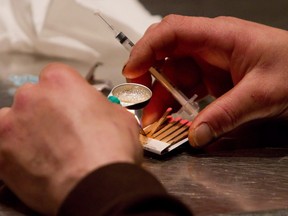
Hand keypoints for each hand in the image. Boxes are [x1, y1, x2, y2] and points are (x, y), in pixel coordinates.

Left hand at [0, 63, 141, 214]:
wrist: (99, 186)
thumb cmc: (110, 151)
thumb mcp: (119, 116)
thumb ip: (100, 106)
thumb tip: (97, 111)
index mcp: (60, 82)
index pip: (55, 76)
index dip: (64, 92)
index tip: (69, 104)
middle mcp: (31, 97)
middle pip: (33, 97)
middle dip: (45, 110)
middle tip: (62, 130)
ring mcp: (12, 125)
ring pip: (14, 120)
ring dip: (28, 130)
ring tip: (49, 148)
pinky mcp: (1, 154)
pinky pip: (5, 147)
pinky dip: (18, 153)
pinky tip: (39, 163)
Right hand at [123, 15, 287, 147]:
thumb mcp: (262, 93)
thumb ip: (227, 114)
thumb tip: (197, 135)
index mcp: (220, 36)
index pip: (172, 32)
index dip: (147, 49)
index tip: (132, 70)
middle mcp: (210, 47)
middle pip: (166, 54)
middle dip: (147, 75)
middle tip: (138, 98)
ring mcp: (209, 63)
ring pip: (173, 74)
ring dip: (159, 95)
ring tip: (153, 117)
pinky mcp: (212, 79)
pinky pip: (185, 87)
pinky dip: (175, 101)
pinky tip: (170, 114)